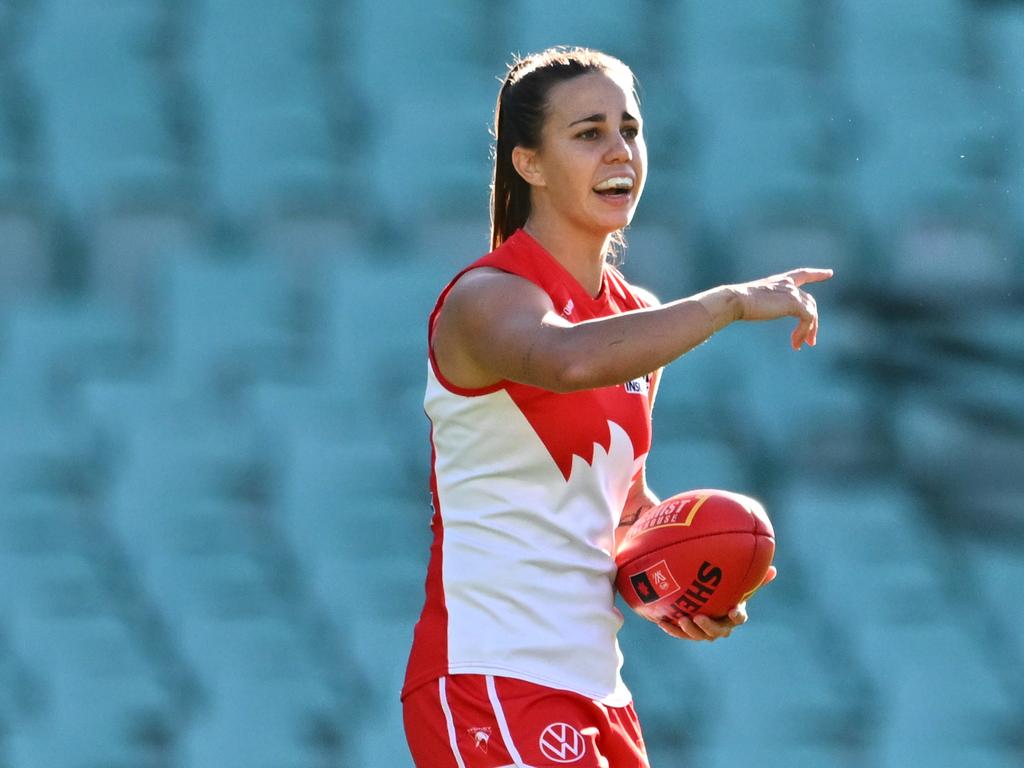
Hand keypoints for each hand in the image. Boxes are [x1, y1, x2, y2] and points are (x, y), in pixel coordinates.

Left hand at [658, 566, 777, 640]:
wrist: (704, 599)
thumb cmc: (725, 589)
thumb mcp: (737, 581)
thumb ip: (752, 576)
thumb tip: (774, 569)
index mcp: (733, 614)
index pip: (739, 618)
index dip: (736, 615)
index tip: (733, 610)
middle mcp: (721, 625)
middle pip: (717, 631)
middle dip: (708, 627)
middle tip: (699, 617)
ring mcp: (704, 630)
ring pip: (698, 635)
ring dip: (690, 630)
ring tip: (682, 620)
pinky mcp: (689, 631)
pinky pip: (680, 633)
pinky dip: (672, 629)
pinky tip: (662, 621)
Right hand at [731, 269, 832, 349]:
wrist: (736, 301)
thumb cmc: (738, 303)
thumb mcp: (756, 302)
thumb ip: (766, 304)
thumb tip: (761, 311)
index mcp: (780, 281)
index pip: (803, 274)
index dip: (817, 274)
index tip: (830, 273)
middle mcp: (789, 284)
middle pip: (810, 303)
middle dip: (813, 323)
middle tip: (810, 342)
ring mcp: (793, 293)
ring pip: (811, 313)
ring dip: (807, 331)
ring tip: (798, 346)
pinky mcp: (794, 303)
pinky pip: (807, 319)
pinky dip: (803, 332)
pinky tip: (795, 342)